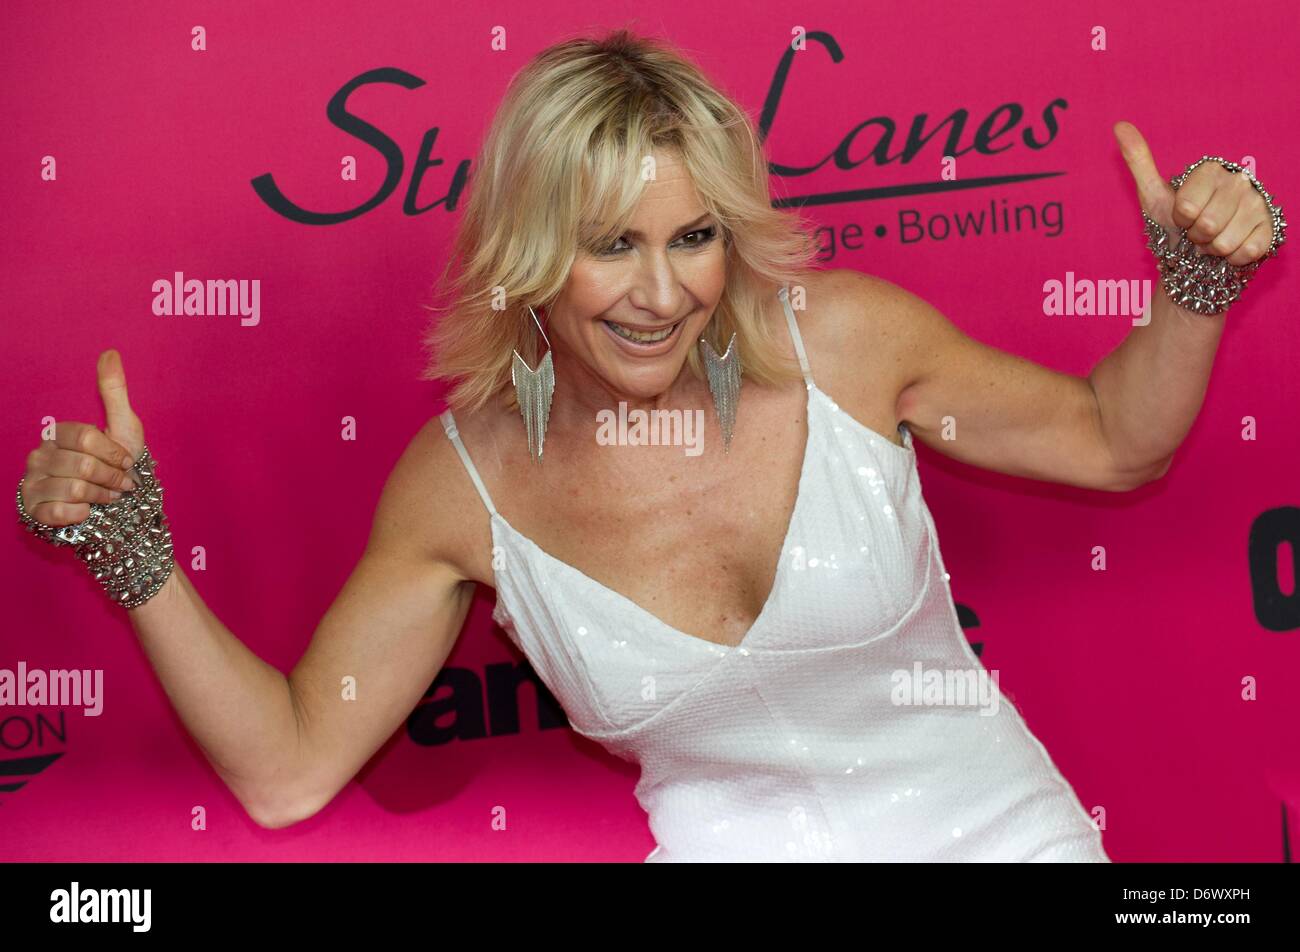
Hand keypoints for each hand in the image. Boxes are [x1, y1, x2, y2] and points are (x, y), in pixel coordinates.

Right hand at [20, 349, 146, 527]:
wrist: (114, 502)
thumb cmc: (117, 461)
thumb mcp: (123, 425)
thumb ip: (114, 391)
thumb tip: (110, 352)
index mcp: (58, 433)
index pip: (86, 437)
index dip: (113, 452)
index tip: (126, 460)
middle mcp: (39, 455)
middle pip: (83, 465)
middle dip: (112, 476)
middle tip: (120, 482)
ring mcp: (33, 482)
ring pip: (75, 488)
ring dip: (102, 495)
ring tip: (108, 495)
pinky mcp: (35, 509)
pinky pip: (61, 512)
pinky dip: (83, 513)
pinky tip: (87, 509)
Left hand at [1114, 120, 1274, 266]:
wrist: (1198, 253)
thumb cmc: (1175, 222)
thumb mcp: (1153, 194)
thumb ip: (1138, 160)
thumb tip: (1119, 125)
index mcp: (1212, 171)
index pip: (1186, 208)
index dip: (1180, 219)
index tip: (1182, 216)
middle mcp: (1239, 182)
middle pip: (1207, 225)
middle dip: (1196, 237)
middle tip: (1198, 231)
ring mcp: (1258, 205)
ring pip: (1225, 242)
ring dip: (1213, 249)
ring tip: (1213, 238)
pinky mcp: (1270, 229)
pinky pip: (1246, 252)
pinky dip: (1233, 258)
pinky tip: (1232, 247)